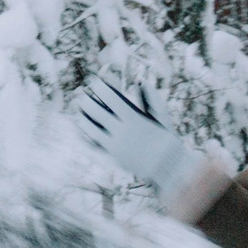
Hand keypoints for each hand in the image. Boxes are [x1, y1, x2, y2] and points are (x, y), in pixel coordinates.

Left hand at [76, 76, 204, 202]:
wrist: (169, 167)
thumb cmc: (167, 139)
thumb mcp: (163, 117)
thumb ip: (152, 98)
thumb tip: (142, 81)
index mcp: (134, 119)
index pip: (111, 98)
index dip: (100, 88)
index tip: (93, 81)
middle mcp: (122, 132)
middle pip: (97, 112)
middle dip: (86, 101)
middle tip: (80, 94)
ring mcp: (116, 146)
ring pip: (92, 130)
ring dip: (83, 119)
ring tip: (78, 111)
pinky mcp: (113, 159)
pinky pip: (94, 146)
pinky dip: (86, 138)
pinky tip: (81, 131)